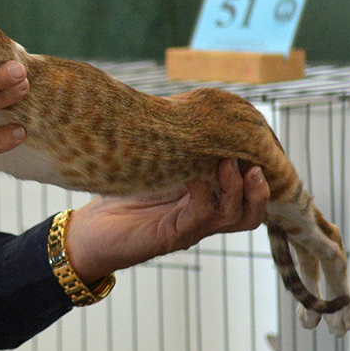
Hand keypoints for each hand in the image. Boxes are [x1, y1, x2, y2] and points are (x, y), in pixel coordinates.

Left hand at [61, 159, 268, 283]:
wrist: (90, 231)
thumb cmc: (119, 196)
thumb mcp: (154, 167)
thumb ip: (175, 151)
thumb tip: (189, 113)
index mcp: (203, 201)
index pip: (245, 194)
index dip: (256, 175)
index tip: (255, 148)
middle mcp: (203, 217)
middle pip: (249, 213)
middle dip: (259, 190)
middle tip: (255, 165)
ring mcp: (190, 228)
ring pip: (234, 217)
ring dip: (237, 190)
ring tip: (230, 165)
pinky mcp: (172, 236)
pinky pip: (201, 215)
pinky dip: (203, 193)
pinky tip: (194, 175)